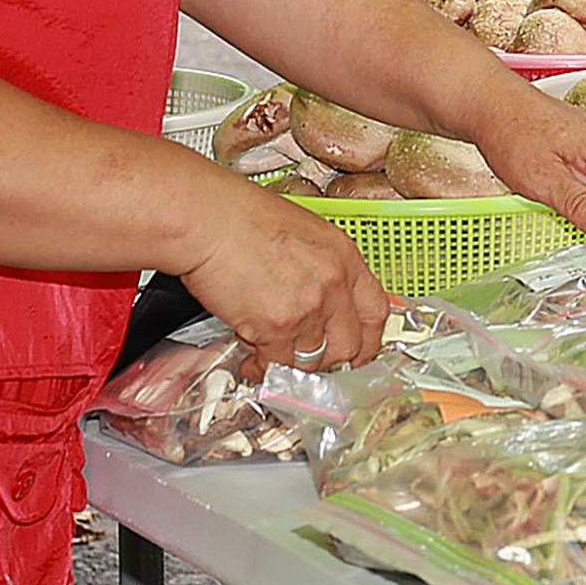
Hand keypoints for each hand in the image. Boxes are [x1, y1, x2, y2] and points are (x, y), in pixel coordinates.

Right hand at [182, 185, 394, 369]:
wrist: (210, 219)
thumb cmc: (243, 217)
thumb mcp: (304, 233)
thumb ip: (322, 268)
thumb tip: (322, 299)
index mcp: (345, 257)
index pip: (376, 311)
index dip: (369, 340)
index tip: (359, 351)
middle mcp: (334, 284)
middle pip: (348, 346)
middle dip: (325, 360)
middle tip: (306, 359)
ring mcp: (308, 308)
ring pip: (310, 360)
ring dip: (287, 361)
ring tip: (265, 347)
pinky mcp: (277, 327)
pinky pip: (278, 365)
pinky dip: (262, 367)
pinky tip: (250, 357)